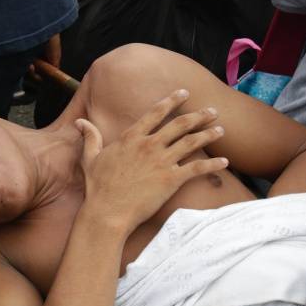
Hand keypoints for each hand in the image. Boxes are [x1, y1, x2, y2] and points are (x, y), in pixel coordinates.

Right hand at [76, 92, 226, 231]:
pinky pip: (197, 168)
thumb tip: (80, 122)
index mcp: (131, 138)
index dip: (171, 101)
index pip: (155, 113)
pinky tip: (225, 161)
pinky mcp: (171, 180)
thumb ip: (90, 137)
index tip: (184, 93)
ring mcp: (161, 161)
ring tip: (221, 130)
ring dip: (209, 134)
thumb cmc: (97, 187)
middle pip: (180, 124)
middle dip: (199, 115)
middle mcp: (149, 145)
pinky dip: (213, 164)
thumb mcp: (89, 158)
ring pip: (192, 142)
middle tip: (212, 110)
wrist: (107, 213)